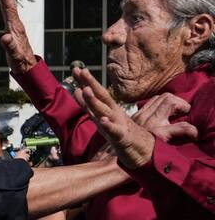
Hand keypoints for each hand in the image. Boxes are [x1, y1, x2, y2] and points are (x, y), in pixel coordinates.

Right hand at [0, 0, 36, 74]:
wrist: (27, 66)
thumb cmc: (20, 62)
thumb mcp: (14, 56)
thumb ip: (10, 47)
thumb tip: (4, 37)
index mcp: (15, 28)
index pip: (9, 8)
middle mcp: (16, 24)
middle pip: (8, 4)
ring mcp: (14, 25)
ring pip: (8, 6)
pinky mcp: (12, 28)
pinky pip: (6, 12)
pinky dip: (3, 3)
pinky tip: (2, 0)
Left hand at [73, 66, 196, 168]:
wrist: (144, 151)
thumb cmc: (120, 132)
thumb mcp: (101, 117)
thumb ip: (88, 105)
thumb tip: (77, 90)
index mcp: (108, 109)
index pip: (96, 92)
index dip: (85, 81)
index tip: (75, 68)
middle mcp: (113, 114)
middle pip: (101, 96)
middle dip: (90, 83)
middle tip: (80, 70)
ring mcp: (119, 125)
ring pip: (105, 111)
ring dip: (95, 101)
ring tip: (85, 89)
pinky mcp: (123, 139)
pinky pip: (115, 132)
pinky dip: (109, 126)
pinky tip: (103, 120)